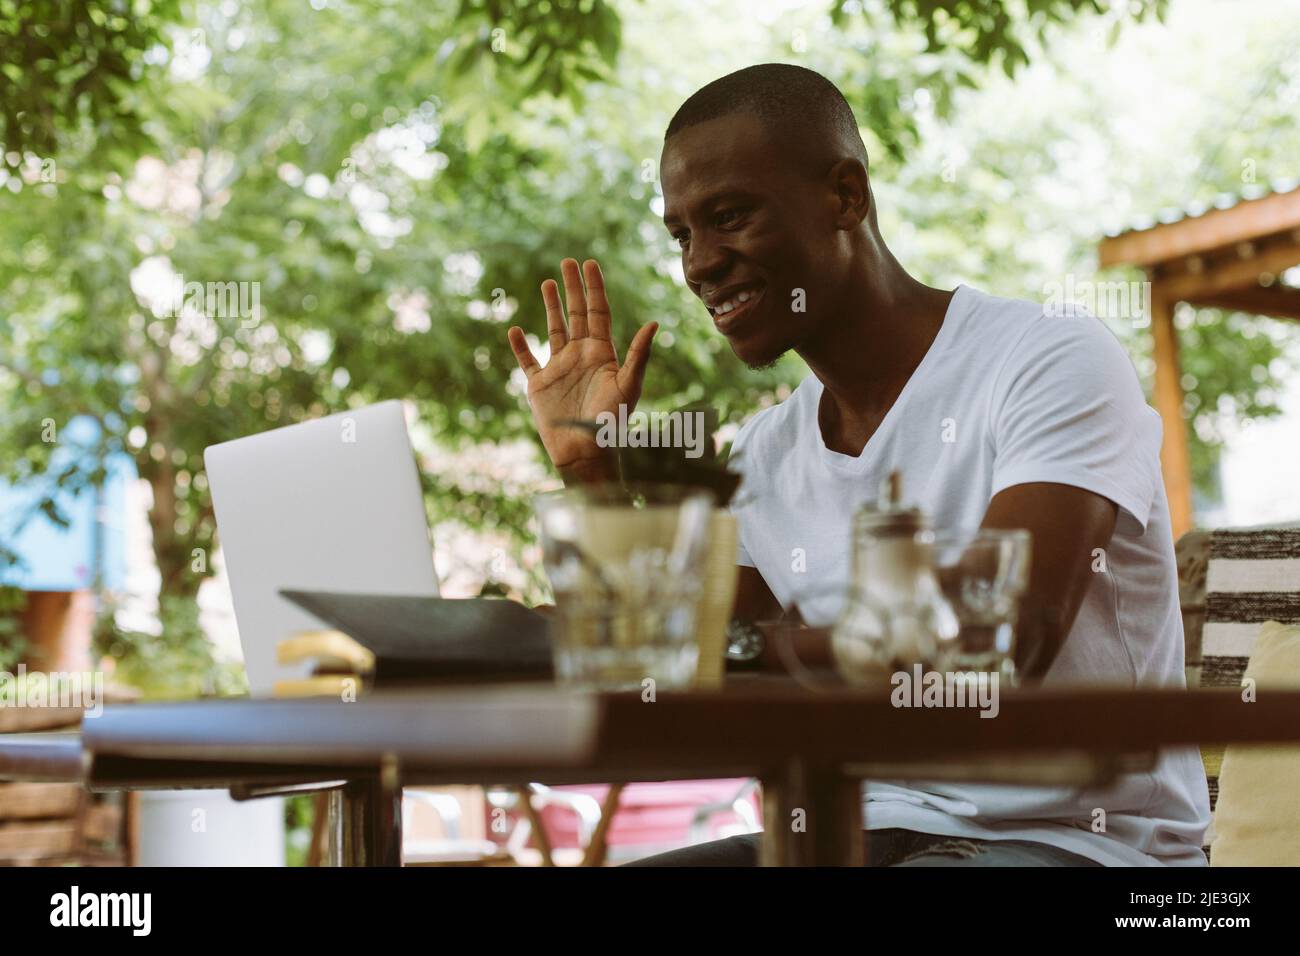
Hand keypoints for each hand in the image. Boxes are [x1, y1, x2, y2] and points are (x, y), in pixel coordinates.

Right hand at [508, 258, 657, 481]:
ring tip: (547, 283)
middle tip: (568, 261)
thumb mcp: (629, 386)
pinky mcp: (540, 384)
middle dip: (573, 288)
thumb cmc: (610, 422)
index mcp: (602, 353)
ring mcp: (559, 368)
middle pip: (576, 314)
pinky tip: (514, 329)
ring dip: (551, 307)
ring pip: (553, 329)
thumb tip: (654, 324)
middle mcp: (580, 356)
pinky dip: (520, 345)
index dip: (595, 288)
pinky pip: (528, 360)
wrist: (584, 450)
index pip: (598, 312)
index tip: (590, 264)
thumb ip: (639, 354)